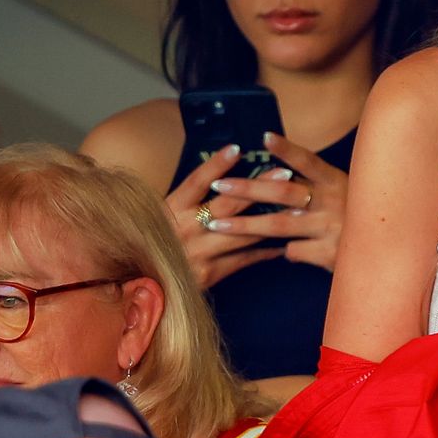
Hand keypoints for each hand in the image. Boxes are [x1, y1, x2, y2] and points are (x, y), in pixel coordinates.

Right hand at [164, 145, 286, 288]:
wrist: (139, 288)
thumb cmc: (150, 247)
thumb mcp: (156, 219)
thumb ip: (182, 204)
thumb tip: (216, 181)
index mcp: (169, 210)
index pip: (196, 182)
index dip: (216, 165)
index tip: (238, 148)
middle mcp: (183, 229)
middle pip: (228, 204)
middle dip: (259, 187)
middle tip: (285, 173)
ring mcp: (197, 252)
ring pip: (242, 233)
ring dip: (272, 219)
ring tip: (297, 208)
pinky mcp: (208, 274)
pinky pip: (243, 260)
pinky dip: (264, 251)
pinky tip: (283, 243)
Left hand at [200, 132, 347, 272]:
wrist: (391, 252)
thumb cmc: (360, 218)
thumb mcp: (346, 194)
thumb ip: (317, 188)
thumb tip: (279, 178)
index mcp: (337, 182)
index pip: (309, 162)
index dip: (286, 149)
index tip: (263, 137)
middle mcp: (334, 202)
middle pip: (284, 192)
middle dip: (248, 188)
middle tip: (220, 183)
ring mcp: (332, 229)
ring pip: (279, 225)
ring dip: (244, 225)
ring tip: (216, 224)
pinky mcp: (330, 254)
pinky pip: (294, 251)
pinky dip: (284, 251)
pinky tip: (283, 252)